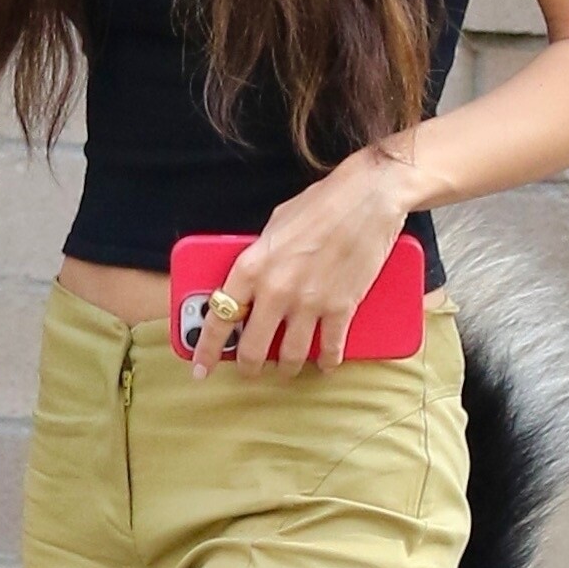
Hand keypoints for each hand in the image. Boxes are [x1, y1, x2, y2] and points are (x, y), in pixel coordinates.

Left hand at [188, 151, 415, 381]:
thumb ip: (260, 258)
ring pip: (291, 356)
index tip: (201, 368)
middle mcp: (276, 290)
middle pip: (253, 348)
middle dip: (249, 366)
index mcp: (252, 267)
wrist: (367, 197)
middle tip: (250, 370)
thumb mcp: (274, 226)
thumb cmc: (321, 204)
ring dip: (287, 368)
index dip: (207, 350)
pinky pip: (330, 348)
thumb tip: (254, 280)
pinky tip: (325, 363)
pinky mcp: (341, 308)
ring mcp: (309, 303)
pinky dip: (327, 360)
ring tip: (287, 368)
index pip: (219, 319)